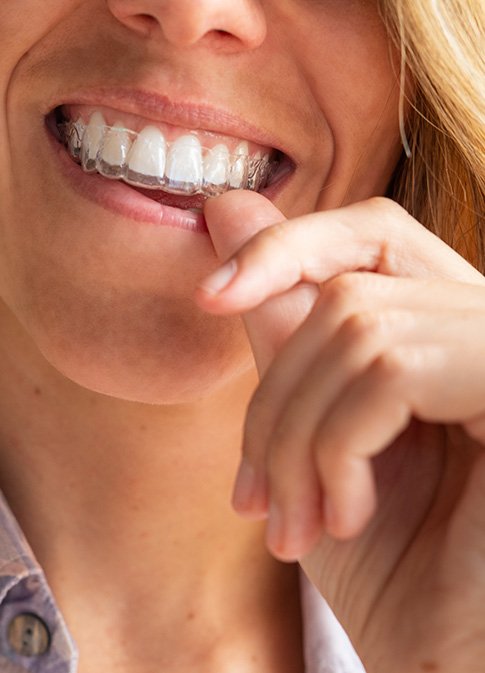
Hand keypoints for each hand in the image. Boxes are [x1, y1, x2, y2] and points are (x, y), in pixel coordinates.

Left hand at [196, 191, 484, 671]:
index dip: (287, 245)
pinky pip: (391, 369)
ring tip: (294, 521)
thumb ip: (278, 322)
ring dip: (298, 439)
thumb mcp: (309, 432)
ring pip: (357, 329)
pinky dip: (339, 447)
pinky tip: (345, 514)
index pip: (371, 233)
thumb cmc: (386, 561)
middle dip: (275, 397)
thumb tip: (226, 207)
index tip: (209, 295)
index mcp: (443, 330)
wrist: (444, 657)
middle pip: (345, 292)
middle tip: (256, 495)